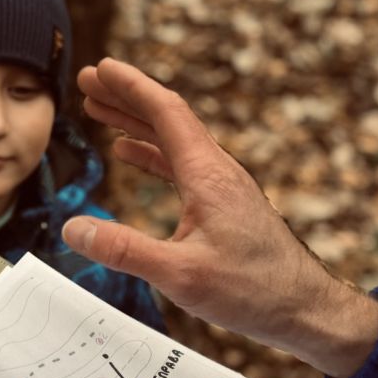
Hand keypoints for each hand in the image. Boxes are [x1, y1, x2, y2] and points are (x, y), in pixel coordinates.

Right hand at [62, 59, 377, 377]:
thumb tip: (73, 227)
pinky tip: (131, 154)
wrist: (304, 308)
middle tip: (89, 81)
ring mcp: (223, 187)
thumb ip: (124, 250)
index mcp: (208, 176)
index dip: (129, 87)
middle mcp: (218, 172)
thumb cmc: (252, 292)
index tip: (99, 69)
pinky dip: (151, 151)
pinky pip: (181, 163)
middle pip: (167, 118)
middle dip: (125, 96)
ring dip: (135, 122)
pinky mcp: (225, 205)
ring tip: (100, 111)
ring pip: (173, 139)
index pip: (165, 113)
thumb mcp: (179, 274)